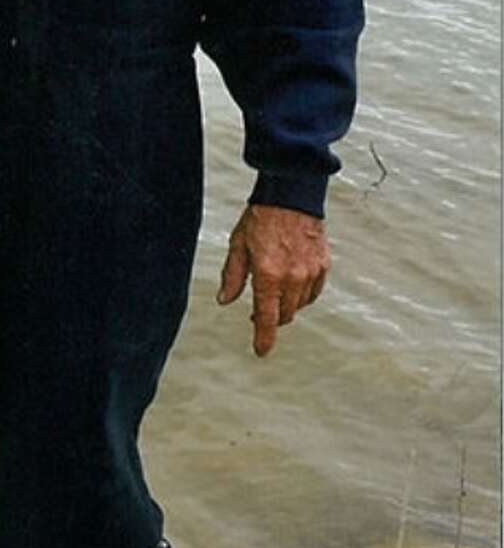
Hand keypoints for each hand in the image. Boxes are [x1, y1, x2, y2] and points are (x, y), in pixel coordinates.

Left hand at [216, 204, 330, 356]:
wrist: (291, 195)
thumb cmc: (261, 218)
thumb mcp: (238, 245)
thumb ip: (232, 276)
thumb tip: (225, 300)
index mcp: (269, 275)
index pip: (266, 318)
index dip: (263, 339)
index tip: (261, 352)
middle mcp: (293, 278)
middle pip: (284, 315)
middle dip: (272, 318)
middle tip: (259, 311)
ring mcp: (311, 272)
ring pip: (300, 305)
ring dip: (287, 305)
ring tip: (275, 290)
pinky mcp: (323, 265)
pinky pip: (314, 292)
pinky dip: (303, 294)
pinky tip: (293, 284)